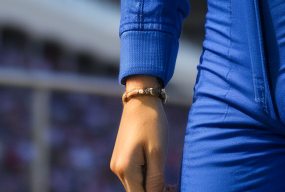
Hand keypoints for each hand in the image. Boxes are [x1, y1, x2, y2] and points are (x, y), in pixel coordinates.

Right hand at [110, 77, 169, 191]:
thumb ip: (155, 179)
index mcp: (125, 169)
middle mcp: (117, 169)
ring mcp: (116, 163)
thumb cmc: (151, 123)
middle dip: (152, 189)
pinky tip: (153, 161)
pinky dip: (143, 173)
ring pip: (134, 184)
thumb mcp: (157, 152)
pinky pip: (132, 174)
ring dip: (147, 181)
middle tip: (168, 182)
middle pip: (136, 191)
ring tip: (160, 164)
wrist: (141, 100)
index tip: (167, 187)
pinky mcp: (119, 158)